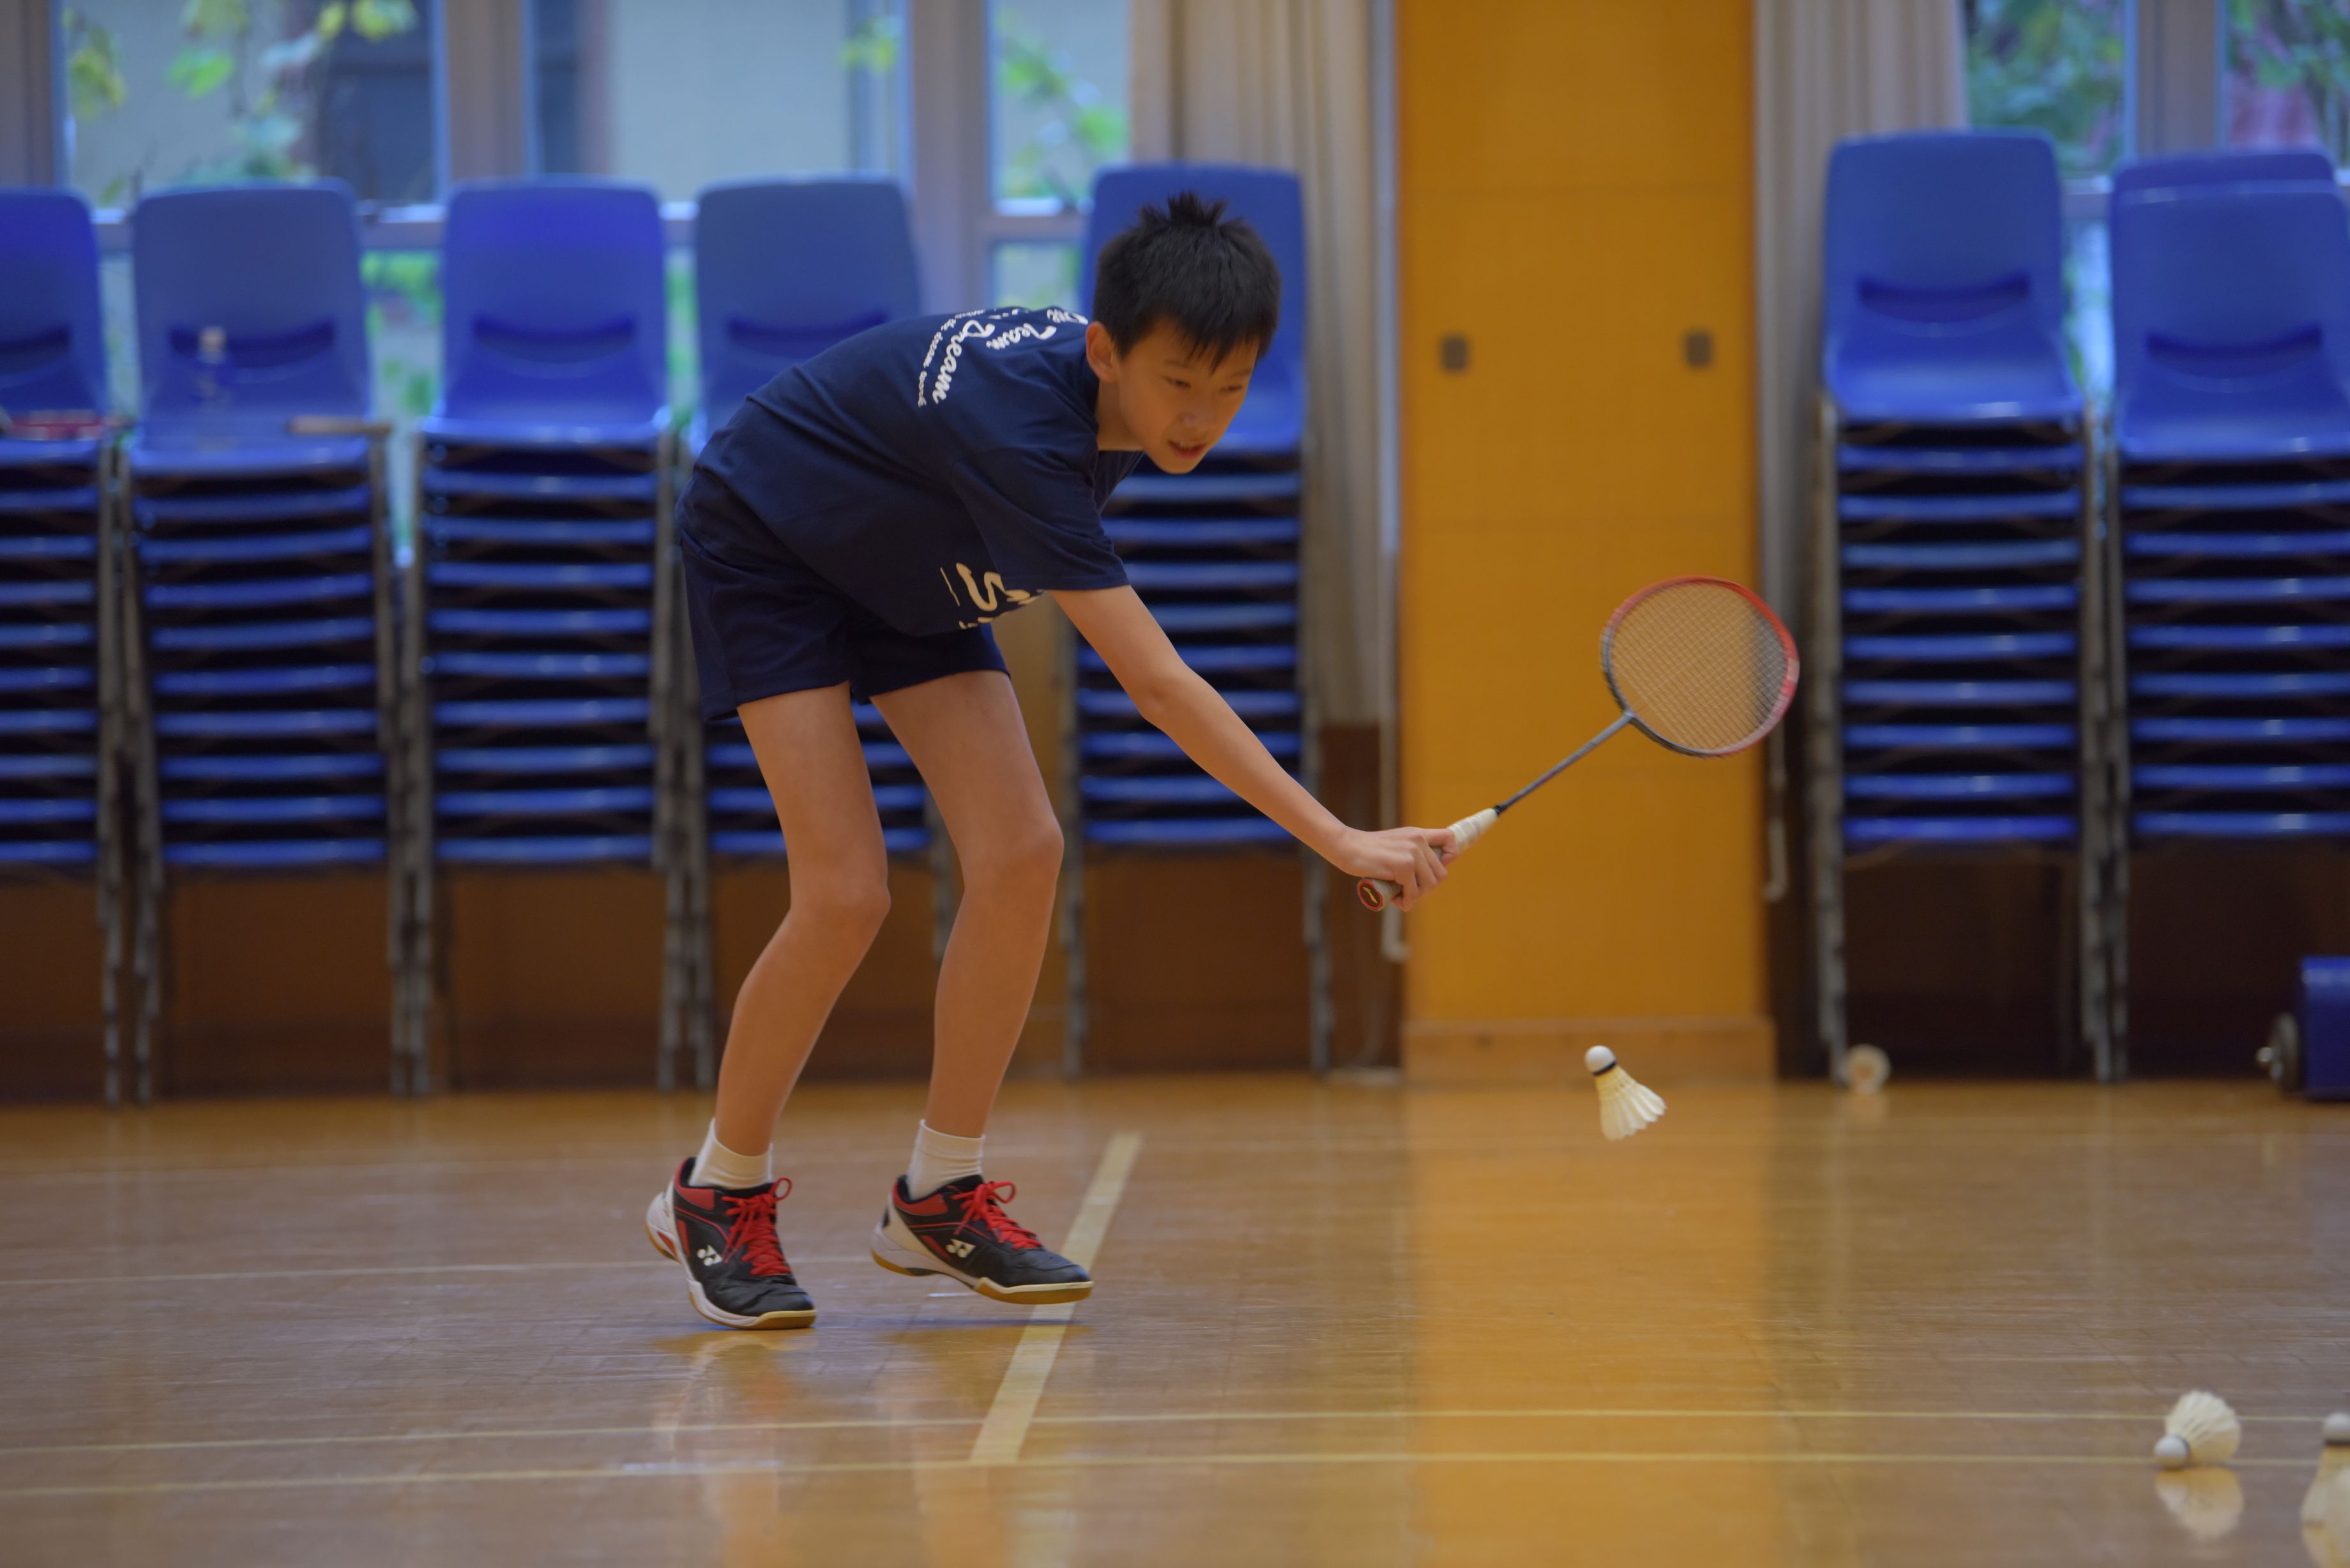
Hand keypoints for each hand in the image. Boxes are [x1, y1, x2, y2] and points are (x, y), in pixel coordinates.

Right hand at [1329, 825, 1456, 910]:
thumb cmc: (1367, 850)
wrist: (1346, 846)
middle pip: (1441, 873)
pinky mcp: (1403, 866)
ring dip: (1417, 896)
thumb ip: (1410, 851)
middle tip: (1409, 892)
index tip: (1433, 870)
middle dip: (1426, 888)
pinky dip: (1406, 901)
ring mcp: (1412, 853)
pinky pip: (1414, 892)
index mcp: (1418, 834)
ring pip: (1430, 885)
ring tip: (1402, 896)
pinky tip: (1396, 900)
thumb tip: (1425, 874)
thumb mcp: (1395, 844)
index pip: (1450, 839)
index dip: (1449, 856)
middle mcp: (1418, 841)